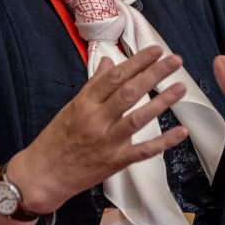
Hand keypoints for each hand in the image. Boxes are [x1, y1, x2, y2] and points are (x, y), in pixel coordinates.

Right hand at [8, 46, 188, 212]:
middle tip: (175, 60)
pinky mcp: (115, 162)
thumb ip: (94, 84)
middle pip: (129, 93)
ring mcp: (107, 142)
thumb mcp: (72, 106)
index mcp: (85, 103)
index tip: (156, 50)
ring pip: (138, 119)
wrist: (43, 175)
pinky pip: (143, 151)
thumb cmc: (57, 139)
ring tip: (180, 87)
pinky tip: (181, 131)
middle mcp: (97, 120)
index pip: (115, 77)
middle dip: (154, 74)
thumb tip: (109, 62)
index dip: (137, 62)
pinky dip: (164, 142)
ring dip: (162, 102)